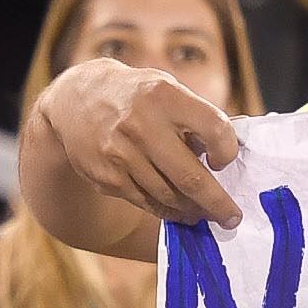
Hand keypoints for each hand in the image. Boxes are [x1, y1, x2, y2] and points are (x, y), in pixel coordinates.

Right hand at [37, 56, 243, 225]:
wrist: (75, 102)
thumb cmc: (136, 97)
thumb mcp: (166, 89)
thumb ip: (195, 118)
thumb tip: (225, 160)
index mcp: (164, 96)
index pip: (214, 129)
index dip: (227, 151)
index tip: (225, 161)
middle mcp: (141, 125)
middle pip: (190, 177)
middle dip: (217, 203)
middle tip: (232, 218)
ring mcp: (120, 154)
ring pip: (168, 196)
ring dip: (192, 209)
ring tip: (205, 213)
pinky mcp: (107, 177)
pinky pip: (146, 202)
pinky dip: (167, 210)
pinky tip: (179, 210)